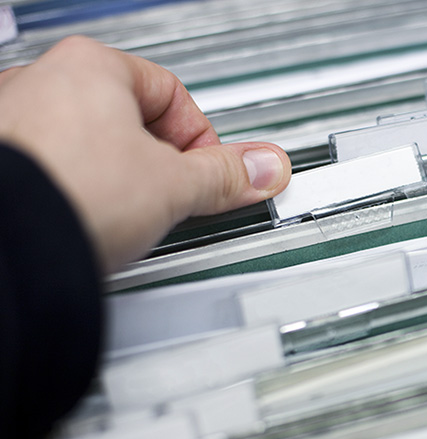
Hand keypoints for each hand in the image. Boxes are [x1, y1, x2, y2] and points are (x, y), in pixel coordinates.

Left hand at [0, 36, 290, 272]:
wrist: (7, 245)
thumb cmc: (69, 194)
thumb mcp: (173, 187)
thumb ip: (224, 176)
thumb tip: (262, 169)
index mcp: (91, 66)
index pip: (173, 96)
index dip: (201, 142)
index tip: (208, 175)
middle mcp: (41, 81)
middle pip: (128, 120)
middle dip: (156, 163)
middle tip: (169, 198)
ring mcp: (10, 119)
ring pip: (86, 145)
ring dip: (114, 178)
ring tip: (123, 214)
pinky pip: (52, 169)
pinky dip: (74, 192)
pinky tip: (84, 220)